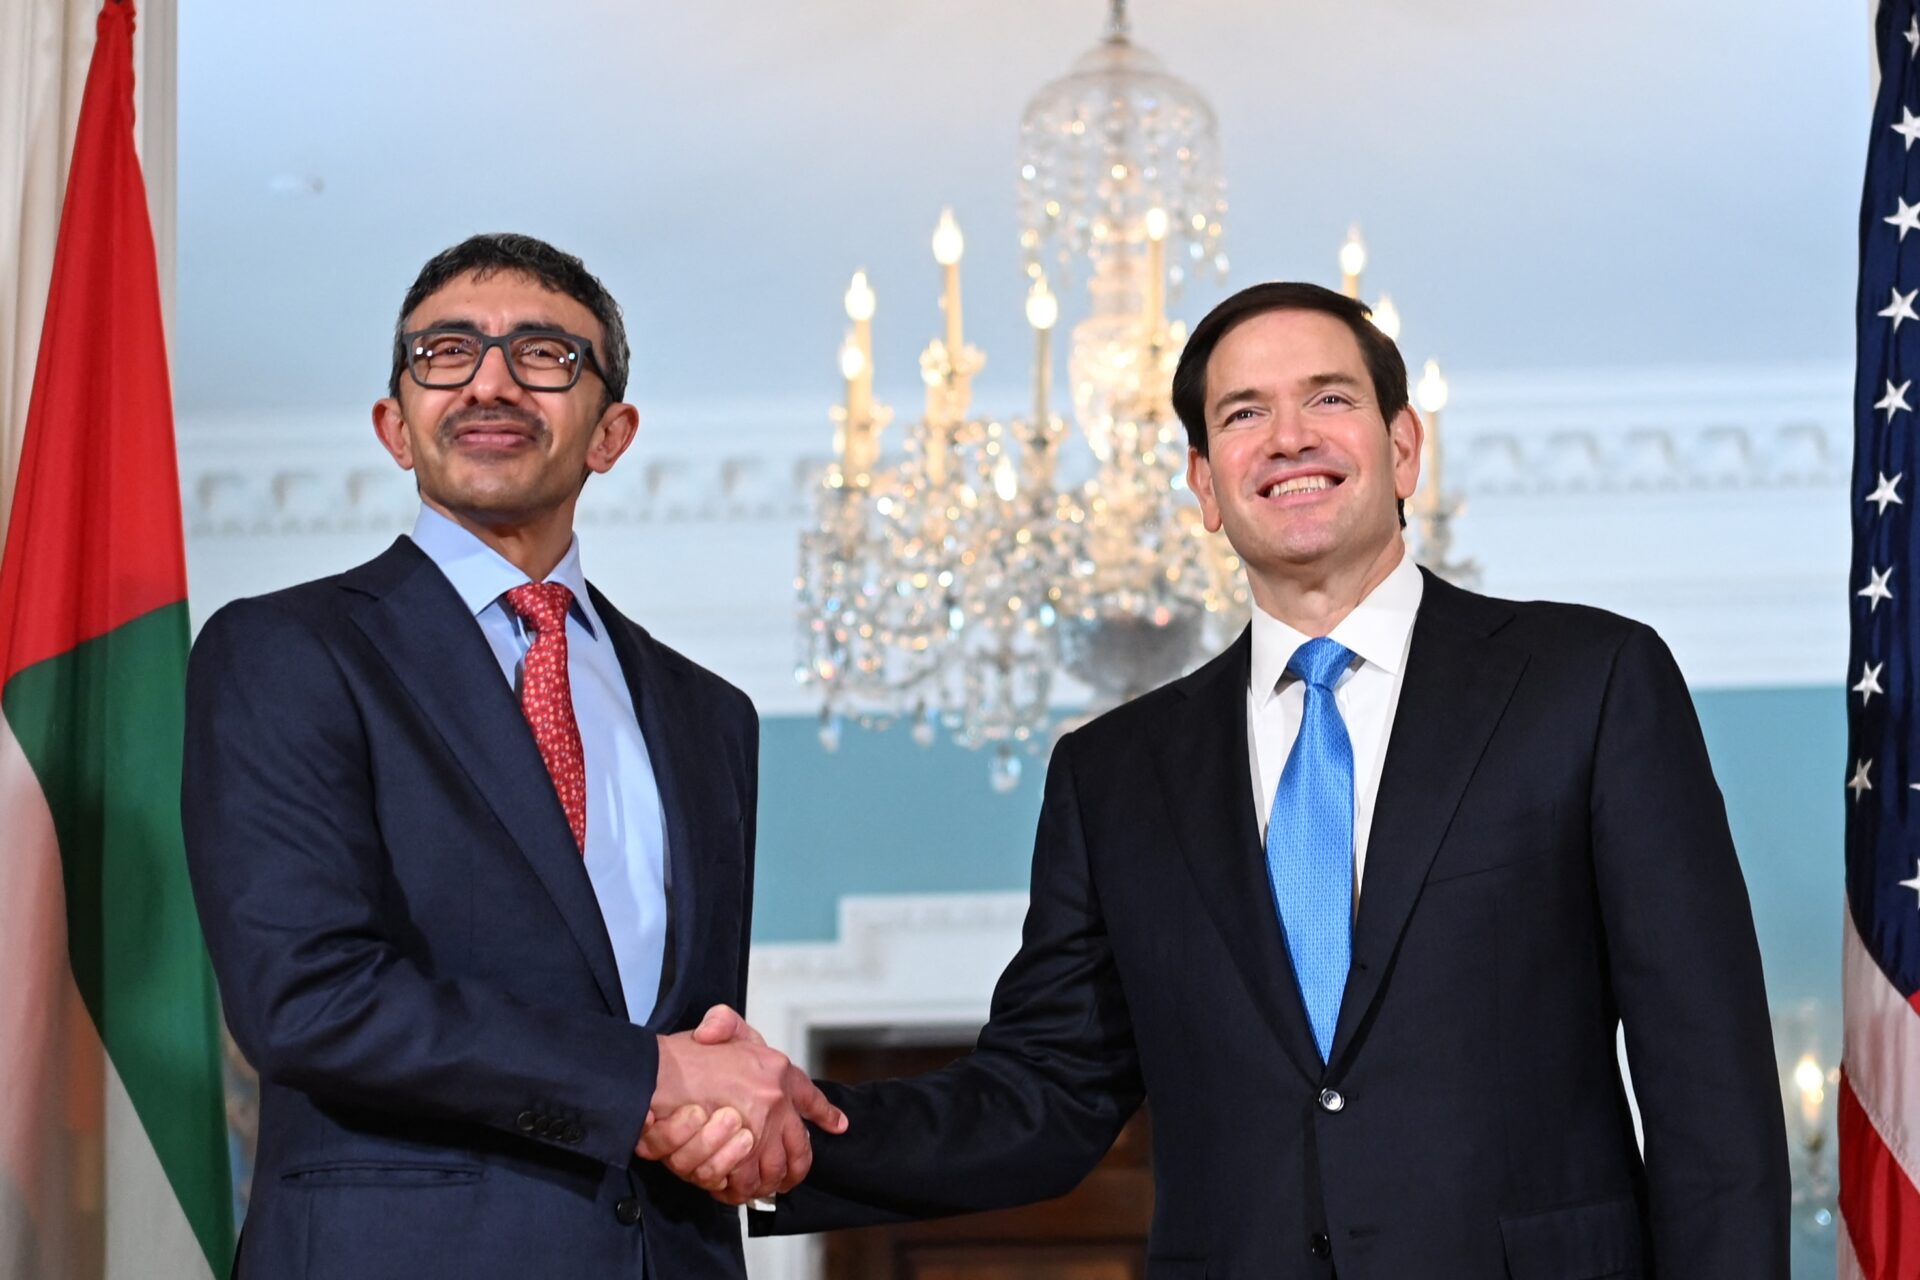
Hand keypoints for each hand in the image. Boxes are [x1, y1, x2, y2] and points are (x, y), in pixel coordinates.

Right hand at [637, 1006, 846, 1204]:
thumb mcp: (719, 1026)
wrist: (657, 1073)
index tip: (837, 1125)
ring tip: (764, 1187)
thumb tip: (731, 1036)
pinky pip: (749, 1181)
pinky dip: (742, 1191)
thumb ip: (728, 1024)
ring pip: (775, 1169)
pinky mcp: (739, 1152)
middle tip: (790, 1177)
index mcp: (777, 1070)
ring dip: (770, 1183)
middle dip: (796, 1168)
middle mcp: (776, 1100)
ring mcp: (760, 1128)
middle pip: (799, 1148)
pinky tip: (736, 1190)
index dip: (824, 1114)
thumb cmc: (684, 1054)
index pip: (811, 1097)